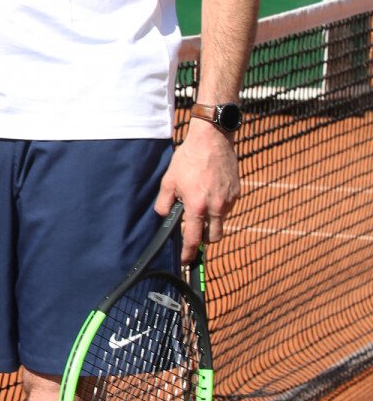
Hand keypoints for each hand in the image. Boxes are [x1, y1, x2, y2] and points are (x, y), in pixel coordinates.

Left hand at [156, 121, 240, 258]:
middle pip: (213, 238)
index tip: (186, 260)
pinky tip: (210, 193)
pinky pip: (227, 208)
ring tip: (200, 206)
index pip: (194, 239)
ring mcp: (228, 200)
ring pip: (221, 223)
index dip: (189, 253)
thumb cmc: (189, 158)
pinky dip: (219, 208)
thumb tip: (164, 215)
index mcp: (198, 206)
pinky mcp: (236, 192)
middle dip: (204, 239)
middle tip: (194, 232)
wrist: (212, 140)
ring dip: (211, 222)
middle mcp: (216, 207)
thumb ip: (164, 202)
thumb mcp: (169, 180)